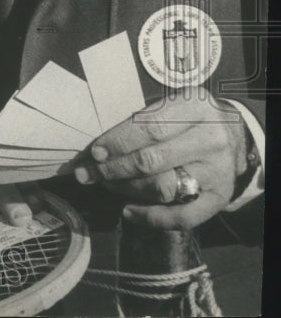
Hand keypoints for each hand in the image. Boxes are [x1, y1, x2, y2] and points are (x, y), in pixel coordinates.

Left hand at [73, 95, 247, 228]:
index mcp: (193, 109)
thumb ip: (139, 123)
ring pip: (162, 189)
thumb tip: (97, 150)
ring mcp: (216, 172)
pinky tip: (129, 210)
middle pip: (151, 161)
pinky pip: (183, 217)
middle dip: (113, 169)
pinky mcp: (219, 198)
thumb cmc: (189, 119)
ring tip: (106, 185)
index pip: (148, 128)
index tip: (94, 153)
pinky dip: (152, 217)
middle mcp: (209, 140)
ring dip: (126, 190)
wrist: (236, 134)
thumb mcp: (170, 106)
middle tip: (88, 174)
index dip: (117, 142)